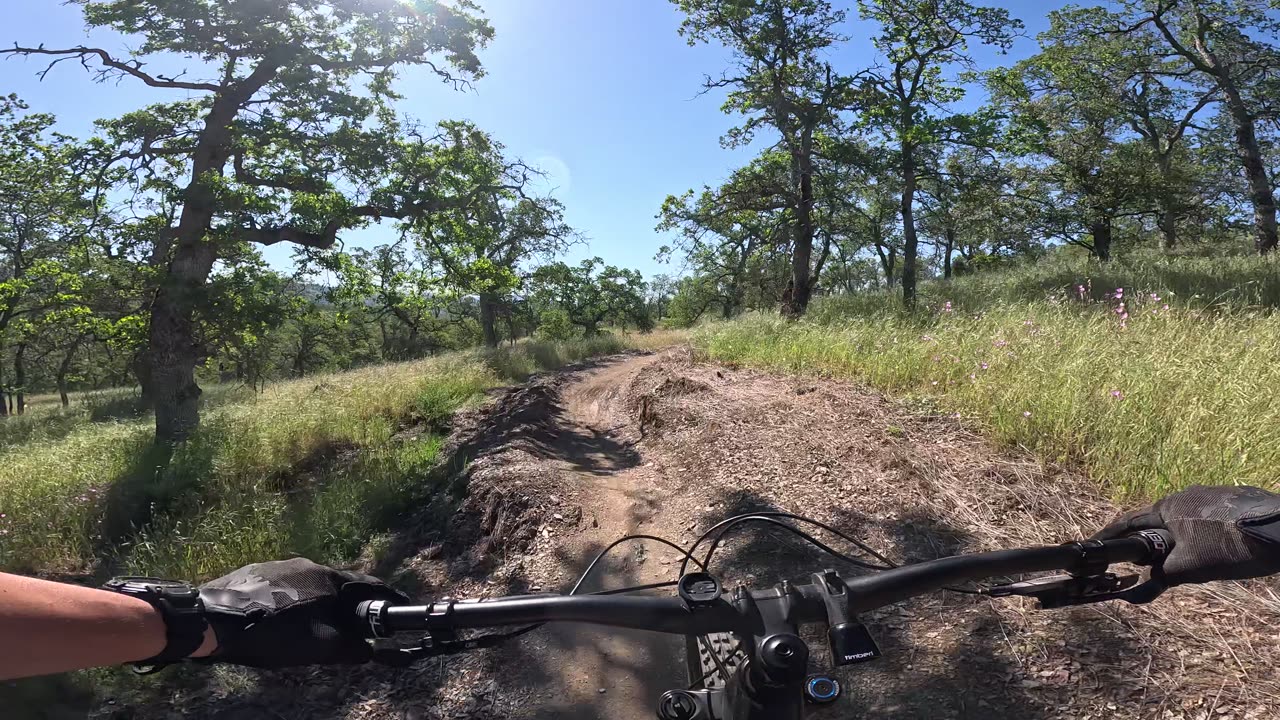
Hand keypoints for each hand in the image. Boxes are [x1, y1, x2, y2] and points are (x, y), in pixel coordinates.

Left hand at [197, 557, 407, 667]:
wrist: (212, 619)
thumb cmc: (272, 631)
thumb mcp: (317, 647)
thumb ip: (348, 648)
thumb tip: (369, 651)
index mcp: (327, 578)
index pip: (368, 584)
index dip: (387, 596)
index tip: (402, 604)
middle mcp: (307, 564)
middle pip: (338, 585)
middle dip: (349, 604)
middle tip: (354, 624)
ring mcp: (278, 565)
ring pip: (310, 586)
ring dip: (318, 603)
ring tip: (314, 625)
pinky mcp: (254, 572)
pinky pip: (284, 587)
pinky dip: (292, 602)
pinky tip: (281, 619)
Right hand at [1093, 485, 1279, 585]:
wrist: (1279, 528)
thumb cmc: (1228, 546)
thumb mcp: (1190, 568)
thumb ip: (1159, 578)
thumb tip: (1133, 595)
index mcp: (1167, 507)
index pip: (1129, 521)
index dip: (1111, 535)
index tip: (1097, 544)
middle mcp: (1184, 495)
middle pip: (1157, 521)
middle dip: (1150, 542)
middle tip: (1144, 563)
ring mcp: (1210, 494)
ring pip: (1184, 520)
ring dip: (1179, 539)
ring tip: (1186, 561)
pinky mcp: (1232, 500)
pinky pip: (1206, 518)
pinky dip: (1202, 534)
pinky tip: (1216, 549)